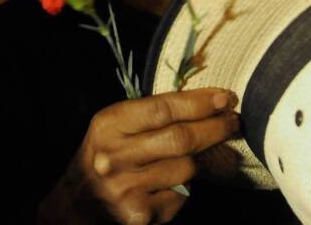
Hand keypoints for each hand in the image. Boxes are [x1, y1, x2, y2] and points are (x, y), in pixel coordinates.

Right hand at [45, 88, 239, 224]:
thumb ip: (154, 113)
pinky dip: (184, 188)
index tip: (225, 98)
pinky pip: (181, 195)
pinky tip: (172, 183)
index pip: (163, 108)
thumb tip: (211, 104)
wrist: (77, 201)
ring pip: (186, 168)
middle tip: (233, 122)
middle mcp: (115, 156)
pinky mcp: (139, 215)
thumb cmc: (108, 153)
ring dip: (198, 161)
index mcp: (109, 124)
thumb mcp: (118, 125)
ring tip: (194, 157)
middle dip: (214, 128)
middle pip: (180, 139)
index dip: (199, 102)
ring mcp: (126, 188)